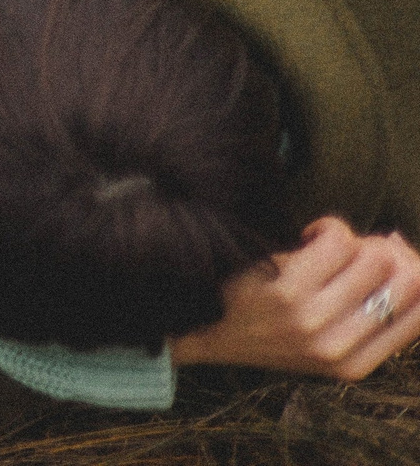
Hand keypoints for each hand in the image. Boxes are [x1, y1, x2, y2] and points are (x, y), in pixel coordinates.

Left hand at [170, 217, 419, 378]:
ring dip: (355, 240)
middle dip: (389, 253)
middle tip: (358, 247)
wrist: (197, 325)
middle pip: (408, 280)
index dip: (416, 274)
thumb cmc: (260, 322)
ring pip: (375, 259)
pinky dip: (328, 227)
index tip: (395, 259)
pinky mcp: (287, 291)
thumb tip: (400, 244)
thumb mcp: (317, 336)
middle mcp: (339, 347)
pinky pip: (338, 240)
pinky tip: (305, 235)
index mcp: (354, 366)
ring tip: (326, 243)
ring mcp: (314, 321)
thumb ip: (363, 305)